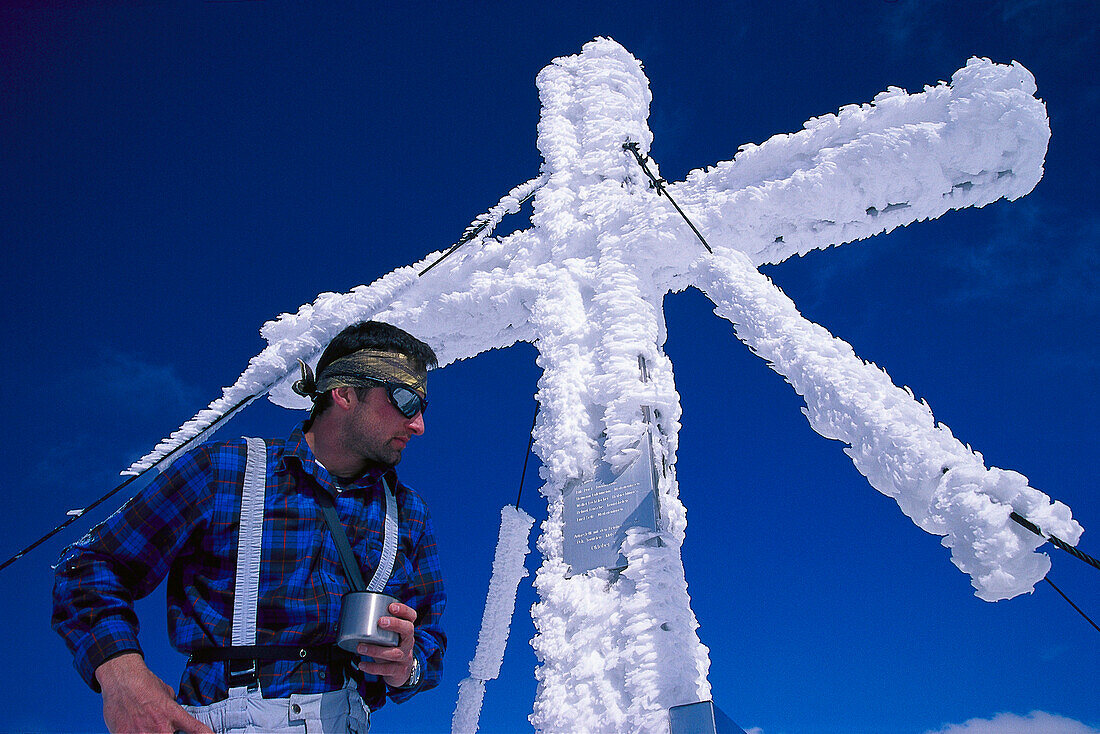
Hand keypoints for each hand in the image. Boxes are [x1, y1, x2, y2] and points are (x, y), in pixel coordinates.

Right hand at [95, 653, 212, 733]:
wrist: (122, 680)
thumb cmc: (143, 683)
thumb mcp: (166, 694)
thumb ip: (171, 708)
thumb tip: (174, 716)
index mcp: (173, 714)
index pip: (195, 729)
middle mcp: (161, 727)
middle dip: (169, 733)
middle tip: (166, 728)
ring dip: (153, 733)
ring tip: (146, 726)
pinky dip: (135, 733)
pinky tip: (134, 728)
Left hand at [357, 601, 417, 686]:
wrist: (400, 672)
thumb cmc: (389, 648)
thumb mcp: (388, 636)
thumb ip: (377, 627)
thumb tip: (351, 615)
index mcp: (406, 630)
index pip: (411, 616)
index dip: (403, 610)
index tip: (391, 607)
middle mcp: (408, 642)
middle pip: (408, 630)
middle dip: (395, 624)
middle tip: (380, 622)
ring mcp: (405, 657)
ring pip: (394, 653)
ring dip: (376, 650)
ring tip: (360, 647)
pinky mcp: (398, 671)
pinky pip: (386, 669)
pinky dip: (372, 667)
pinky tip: (362, 664)